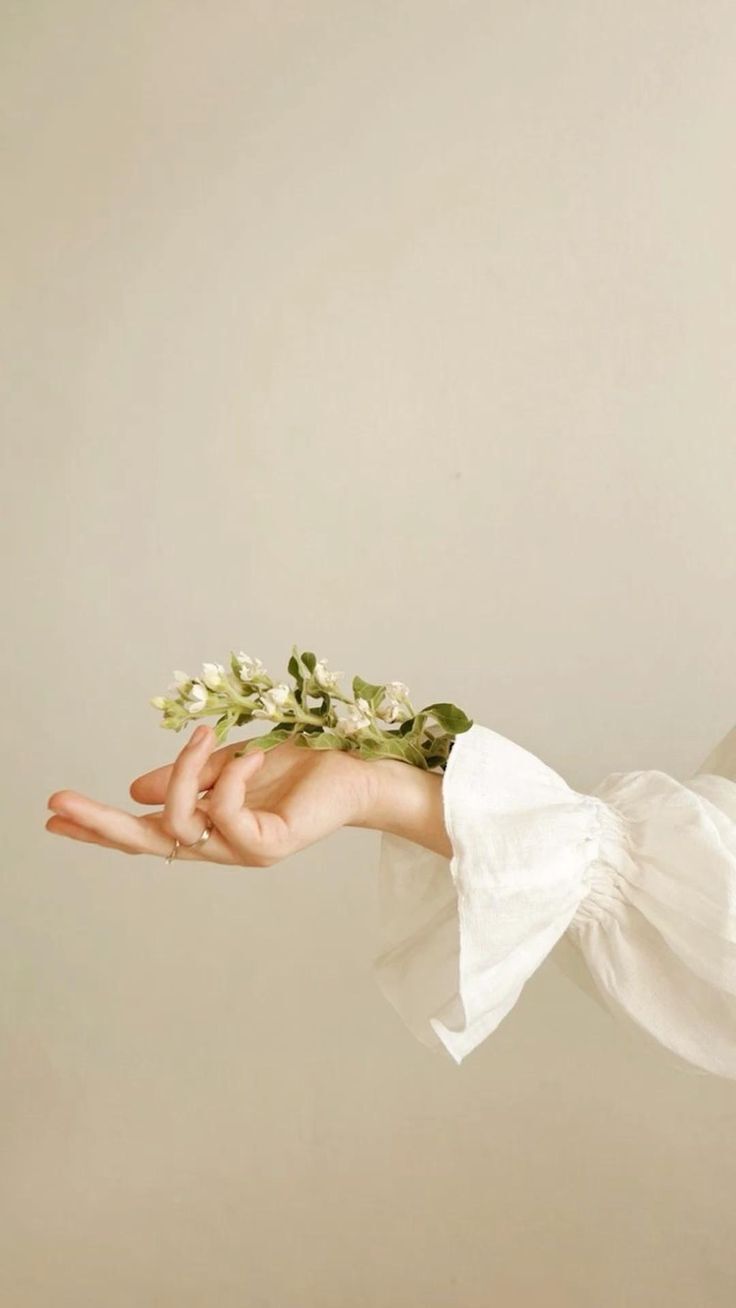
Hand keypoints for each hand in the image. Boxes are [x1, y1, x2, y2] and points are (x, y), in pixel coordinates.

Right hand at [45, 724, 378, 866]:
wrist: (358, 773)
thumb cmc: (300, 766)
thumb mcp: (230, 762)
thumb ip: (189, 776)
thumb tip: (135, 790)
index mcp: (204, 826)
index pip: (141, 829)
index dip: (97, 825)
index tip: (53, 816)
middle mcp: (217, 845)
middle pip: (144, 842)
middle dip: (99, 823)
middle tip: (58, 804)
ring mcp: (241, 850)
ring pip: (181, 823)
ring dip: (185, 771)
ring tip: (205, 736)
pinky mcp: (268, 848)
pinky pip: (227, 816)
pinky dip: (231, 781)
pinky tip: (250, 757)